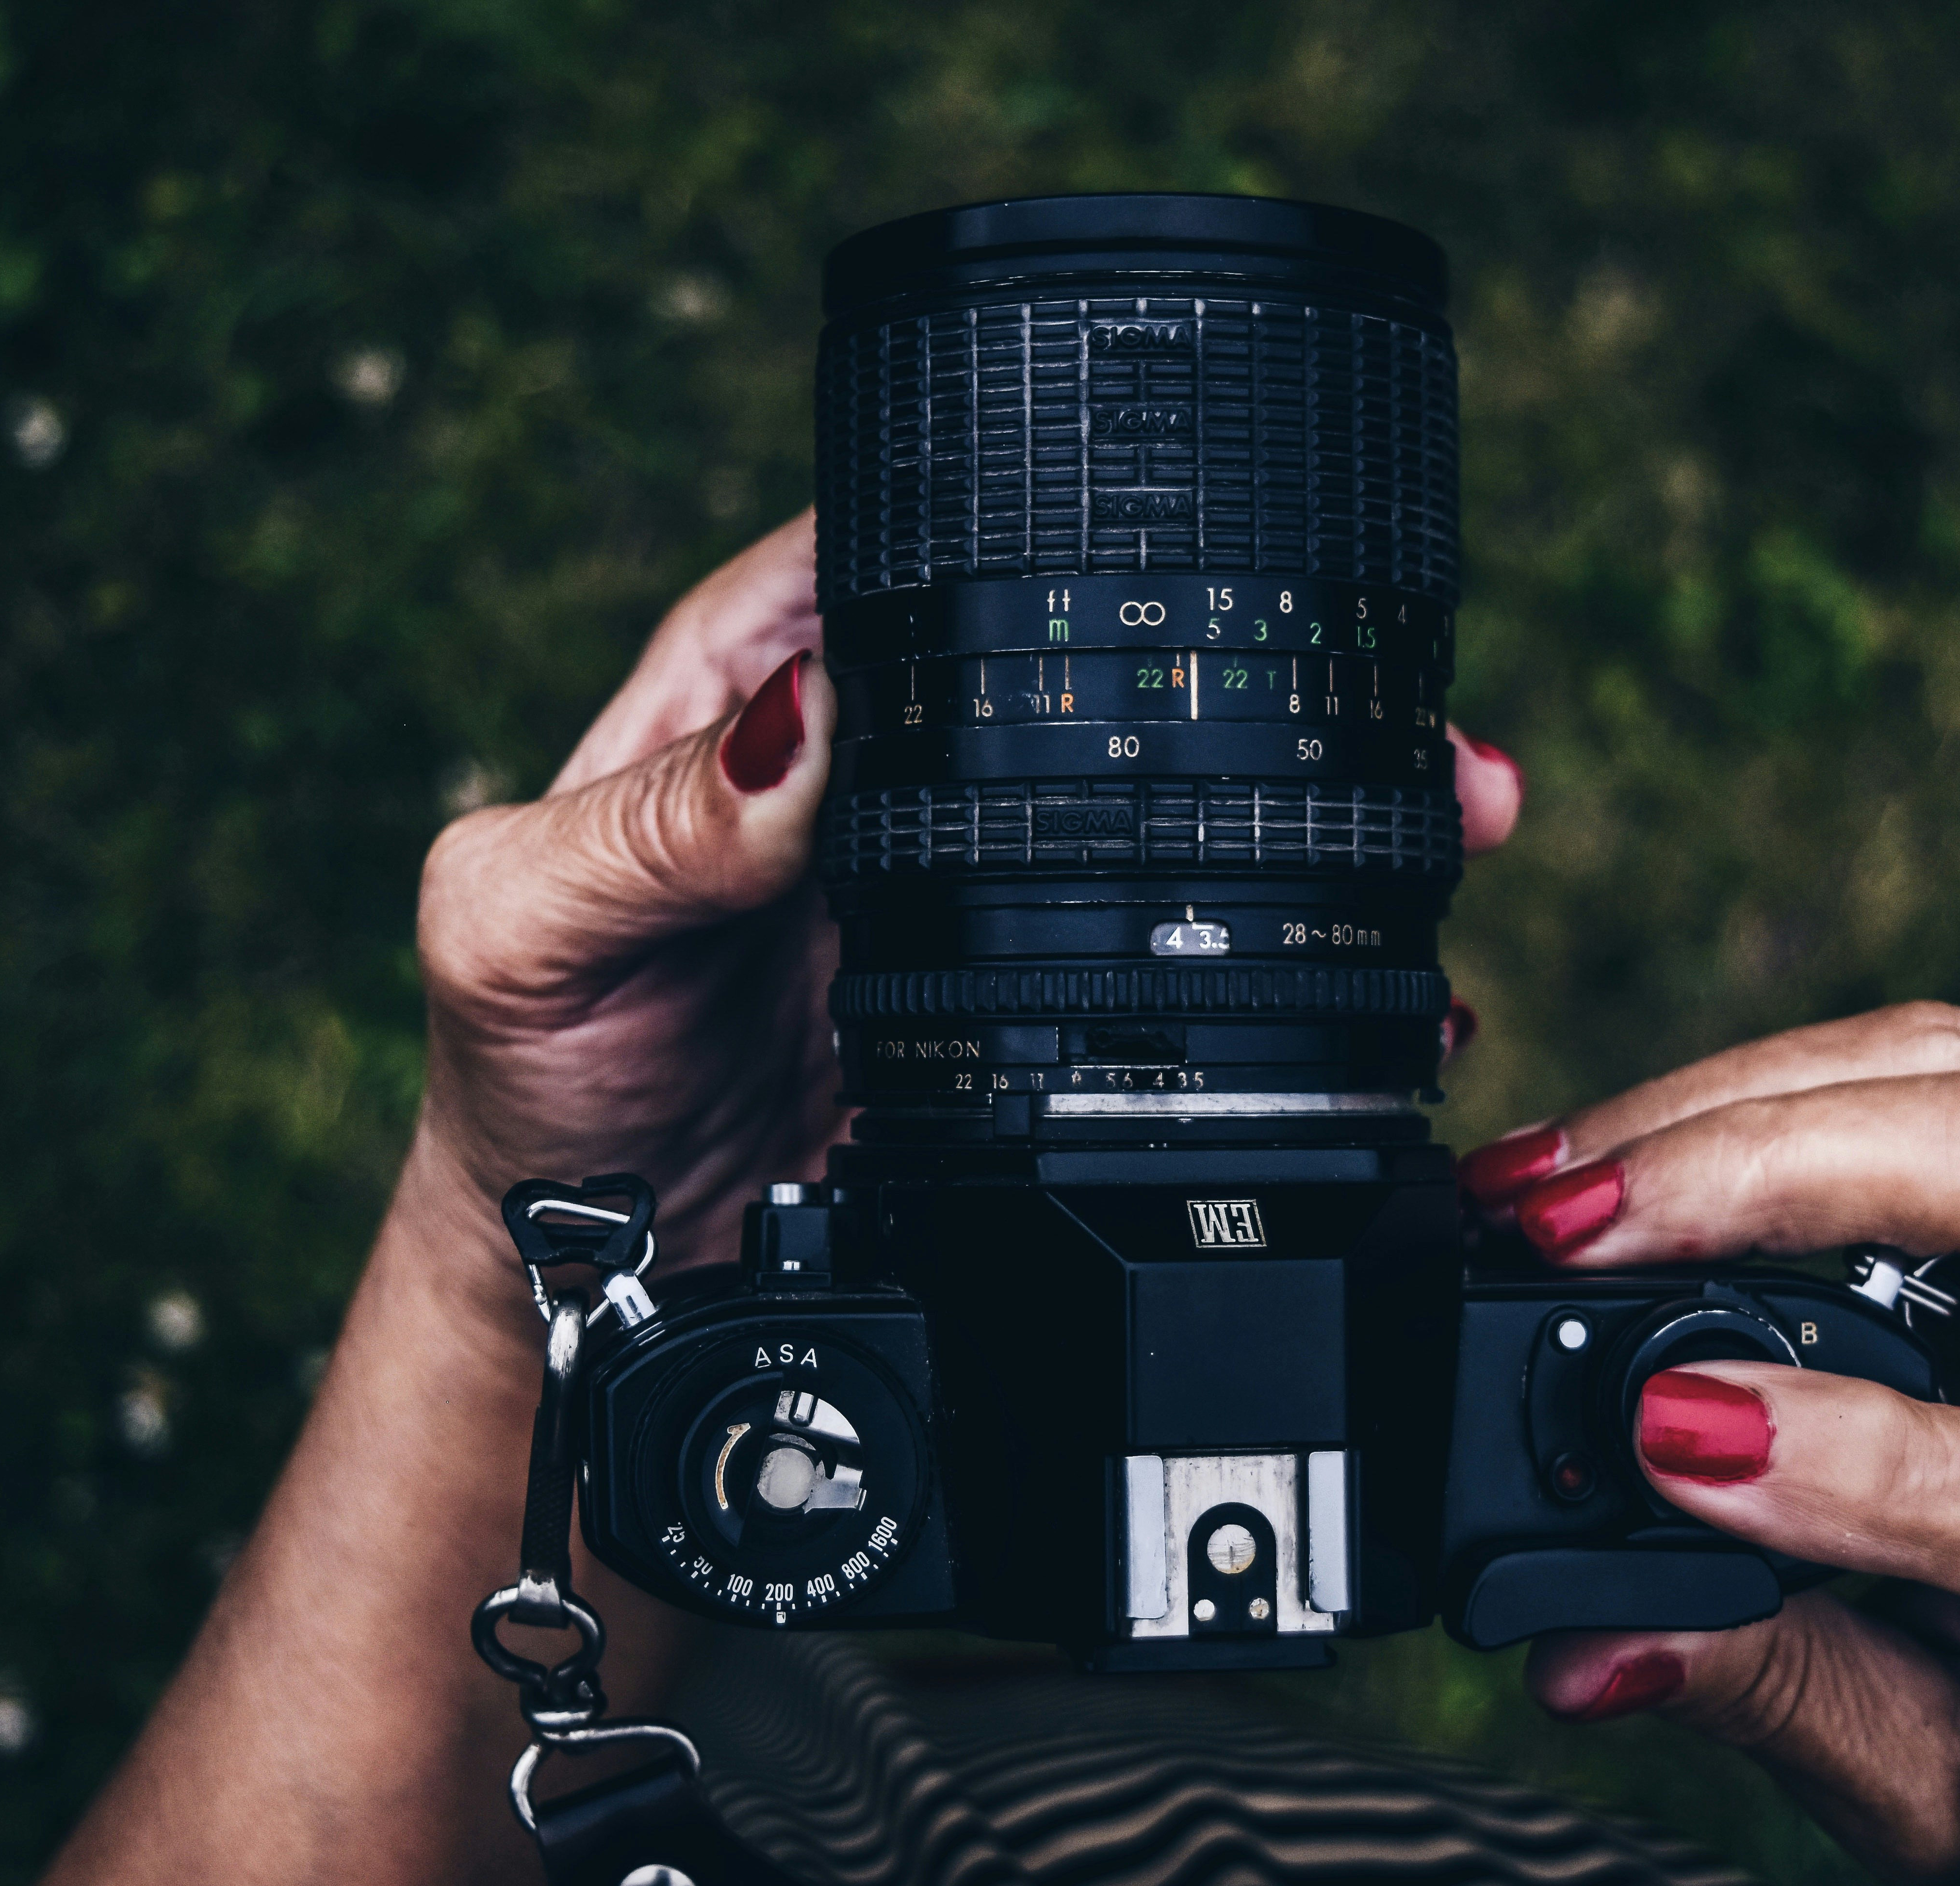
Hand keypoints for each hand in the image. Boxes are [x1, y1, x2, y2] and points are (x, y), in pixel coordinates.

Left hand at [409, 510, 1526, 1311]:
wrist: (583, 1269)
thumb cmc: (528, 1065)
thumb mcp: (530, 923)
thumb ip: (651, 826)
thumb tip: (800, 724)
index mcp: (757, 685)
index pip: (919, 553)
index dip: (1048, 542)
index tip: (1180, 555)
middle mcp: (878, 768)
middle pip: (1077, 674)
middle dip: (1234, 677)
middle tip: (1372, 709)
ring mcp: (962, 888)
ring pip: (1150, 813)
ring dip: (1291, 810)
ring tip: (1431, 815)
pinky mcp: (1014, 1012)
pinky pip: (1155, 962)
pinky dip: (1265, 966)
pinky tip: (1359, 976)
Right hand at [1461, 1003, 1959, 1885]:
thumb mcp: (1941, 1781)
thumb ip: (1780, 1699)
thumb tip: (1589, 1647)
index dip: (1863, 1462)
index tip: (1664, 1440)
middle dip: (1773, 1171)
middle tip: (1566, 1224)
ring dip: (1730, 1102)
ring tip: (1552, 1177)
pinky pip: (1920, 1073)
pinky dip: (1744, 1090)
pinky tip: (1615, 1151)